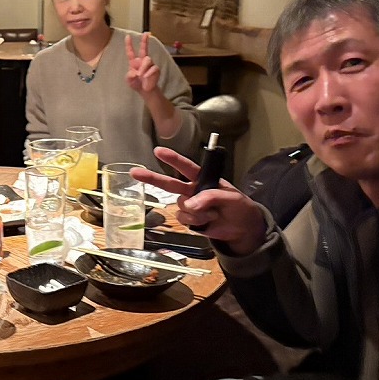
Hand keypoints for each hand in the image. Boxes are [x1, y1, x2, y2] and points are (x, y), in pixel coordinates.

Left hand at [125, 32, 161, 95]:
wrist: (145, 90)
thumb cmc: (136, 83)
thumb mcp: (129, 80)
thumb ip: (129, 76)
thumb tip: (135, 72)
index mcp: (134, 62)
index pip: (130, 52)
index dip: (129, 44)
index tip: (127, 36)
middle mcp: (142, 60)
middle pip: (144, 48)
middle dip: (145, 40)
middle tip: (146, 33)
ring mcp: (150, 64)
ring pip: (148, 60)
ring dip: (144, 67)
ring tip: (141, 75)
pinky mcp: (156, 69)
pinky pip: (153, 68)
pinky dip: (149, 73)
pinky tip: (146, 77)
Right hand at [132, 146, 266, 252]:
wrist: (243, 229)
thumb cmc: (239, 207)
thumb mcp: (232, 198)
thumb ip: (211, 197)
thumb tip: (191, 205)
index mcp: (203, 179)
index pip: (186, 167)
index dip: (172, 159)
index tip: (158, 151)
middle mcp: (192, 190)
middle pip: (169, 184)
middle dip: (152, 178)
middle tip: (135, 172)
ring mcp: (189, 206)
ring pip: (181, 205)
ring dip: (196, 211)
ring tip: (214, 214)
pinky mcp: (189, 220)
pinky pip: (184, 219)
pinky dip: (196, 222)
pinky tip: (208, 222)